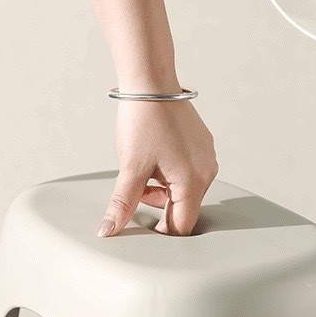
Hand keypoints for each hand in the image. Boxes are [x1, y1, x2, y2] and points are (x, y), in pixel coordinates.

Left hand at [97, 99, 218, 236]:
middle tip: (135, 195)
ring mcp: (207, 158)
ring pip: (184, 191)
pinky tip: (152, 162)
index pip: (181, 226)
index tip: (141, 233)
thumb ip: (122, 204)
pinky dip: (169, 176)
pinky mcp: (202, 146)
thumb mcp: (130, 168)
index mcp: (193, 182)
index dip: (161, 234)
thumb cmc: (143, 121)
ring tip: (141, 174)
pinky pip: (188, 173)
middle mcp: (206, 172)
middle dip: (159, 209)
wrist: (151, 82)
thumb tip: (108, 230)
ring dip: (162, 192)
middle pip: (184, 209)